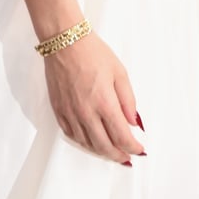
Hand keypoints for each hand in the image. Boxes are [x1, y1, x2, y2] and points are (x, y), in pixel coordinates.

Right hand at [44, 32, 145, 164]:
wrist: (65, 42)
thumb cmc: (93, 52)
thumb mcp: (119, 71)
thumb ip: (128, 99)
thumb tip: (133, 122)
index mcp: (104, 102)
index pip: (121, 136)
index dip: (133, 147)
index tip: (139, 149)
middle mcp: (86, 113)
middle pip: (104, 146)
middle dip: (118, 155)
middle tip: (127, 156)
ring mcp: (70, 113)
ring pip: (87, 144)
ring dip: (101, 151)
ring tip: (111, 150)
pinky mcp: (59, 110)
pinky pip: (71, 135)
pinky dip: (83, 142)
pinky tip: (90, 140)